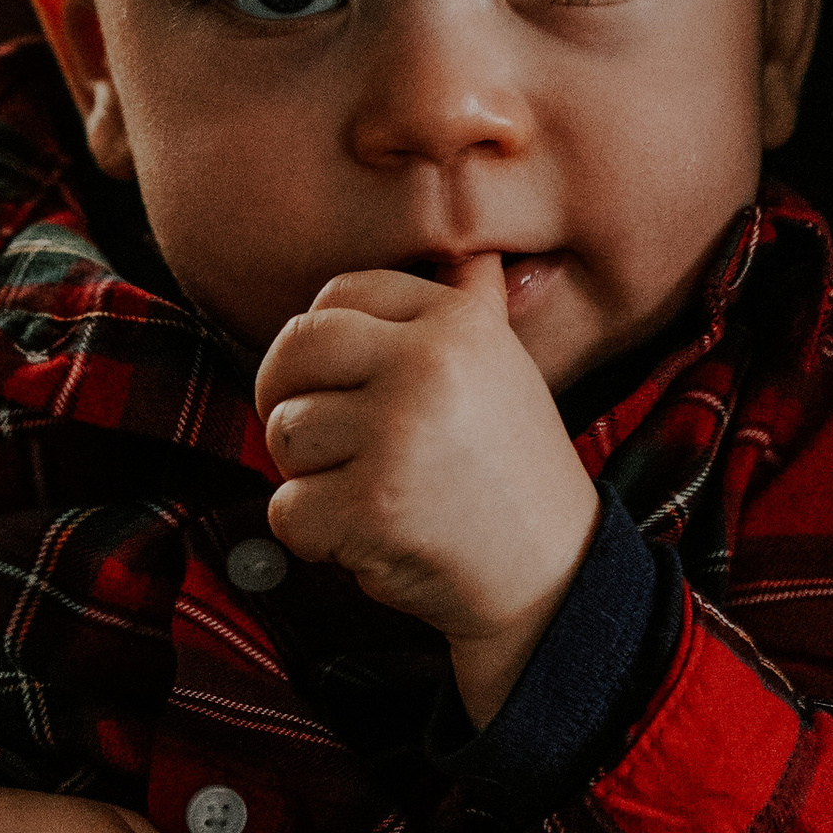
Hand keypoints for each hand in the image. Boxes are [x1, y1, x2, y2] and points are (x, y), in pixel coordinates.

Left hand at [254, 253, 598, 721]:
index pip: (339, 294)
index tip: (334, 383)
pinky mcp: (372, 504)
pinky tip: (364, 537)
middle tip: (312, 438)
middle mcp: (429, 365)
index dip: (319, 344)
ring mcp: (398, 433)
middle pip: (295, 347)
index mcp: (457, 322)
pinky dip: (312, 535)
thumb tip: (471, 255)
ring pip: (284, 431)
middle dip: (283, 394)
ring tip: (363, 492)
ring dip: (306, 474)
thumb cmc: (511, 475)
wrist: (548, 577)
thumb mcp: (504, 371)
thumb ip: (473, 309)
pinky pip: (287, 507)